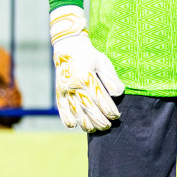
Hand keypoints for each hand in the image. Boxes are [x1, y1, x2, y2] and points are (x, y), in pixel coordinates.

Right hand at [48, 6, 124, 131]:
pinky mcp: (58, 93)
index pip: (100, 99)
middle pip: (88, 109)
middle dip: (99, 120)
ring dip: (85, 123)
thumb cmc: (90, 56)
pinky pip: (61, 109)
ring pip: (75, 112)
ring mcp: (64, 90)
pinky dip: (67, 119)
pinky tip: (74, 125)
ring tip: (95, 129)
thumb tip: (119, 94)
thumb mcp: (103, 62)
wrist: (68, 47)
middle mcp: (74, 86)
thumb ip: (111, 78)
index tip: (116, 116)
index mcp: (86, 78)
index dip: (109, 110)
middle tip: (108, 126)